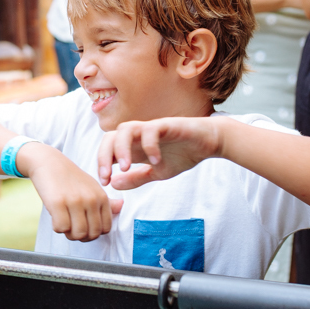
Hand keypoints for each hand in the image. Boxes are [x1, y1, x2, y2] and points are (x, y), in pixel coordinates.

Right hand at [18, 143, 122, 240]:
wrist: (48, 162)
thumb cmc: (70, 177)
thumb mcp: (92, 187)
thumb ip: (106, 201)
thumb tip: (120, 206)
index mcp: (101, 196)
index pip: (106, 228)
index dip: (94, 233)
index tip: (84, 227)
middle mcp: (91, 199)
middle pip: (92, 234)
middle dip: (81, 236)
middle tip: (72, 227)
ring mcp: (75, 201)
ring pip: (78, 234)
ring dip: (69, 233)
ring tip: (64, 222)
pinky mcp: (58, 202)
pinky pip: (61, 228)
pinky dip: (57, 227)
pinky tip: (55, 217)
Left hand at [98, 117, 221, 190]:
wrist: (208, 143)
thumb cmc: (183, 154)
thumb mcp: (157, 173)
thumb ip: (136, 178)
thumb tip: (113, 184)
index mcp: (134, 146)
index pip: (108, 149)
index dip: (101, 163)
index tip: (105, 182)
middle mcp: (139, 135)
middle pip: (110, 136)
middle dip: (104, 156)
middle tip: (107, 176)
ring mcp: (151, 128)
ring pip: (125, 129)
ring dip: (121, 148)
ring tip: (126, 167)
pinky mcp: (166, 124)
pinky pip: (151, 130)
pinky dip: (150, 145)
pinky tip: (156, 161)